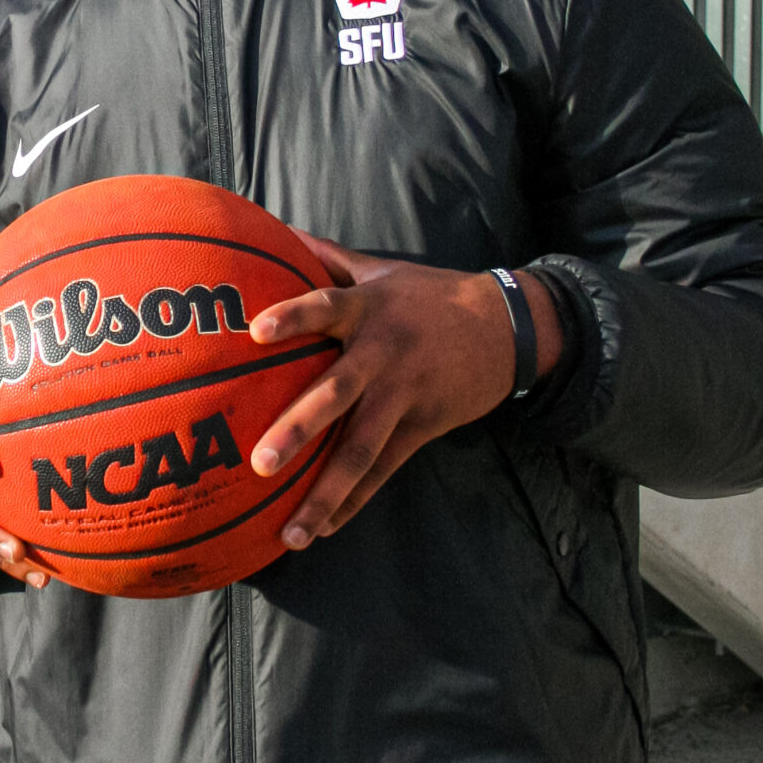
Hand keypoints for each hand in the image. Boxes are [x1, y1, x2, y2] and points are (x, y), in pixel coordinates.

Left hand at [246, 238, 563, 548]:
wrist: (507, 328)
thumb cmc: (426, 296)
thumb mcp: (379, 271)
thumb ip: (325, 258)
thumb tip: (273, 230)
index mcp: (367, 310)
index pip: (325, 307)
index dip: (293, 317)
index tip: (256, 331)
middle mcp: (384, 354)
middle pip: (338, 393)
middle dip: (299, 428)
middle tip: (261, 462)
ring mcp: (404, 395)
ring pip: (362, 448)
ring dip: (325, 491)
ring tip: (291, 531)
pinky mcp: (423, 426)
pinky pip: (384, 470)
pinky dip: (353, 500)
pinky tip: (321, 528)